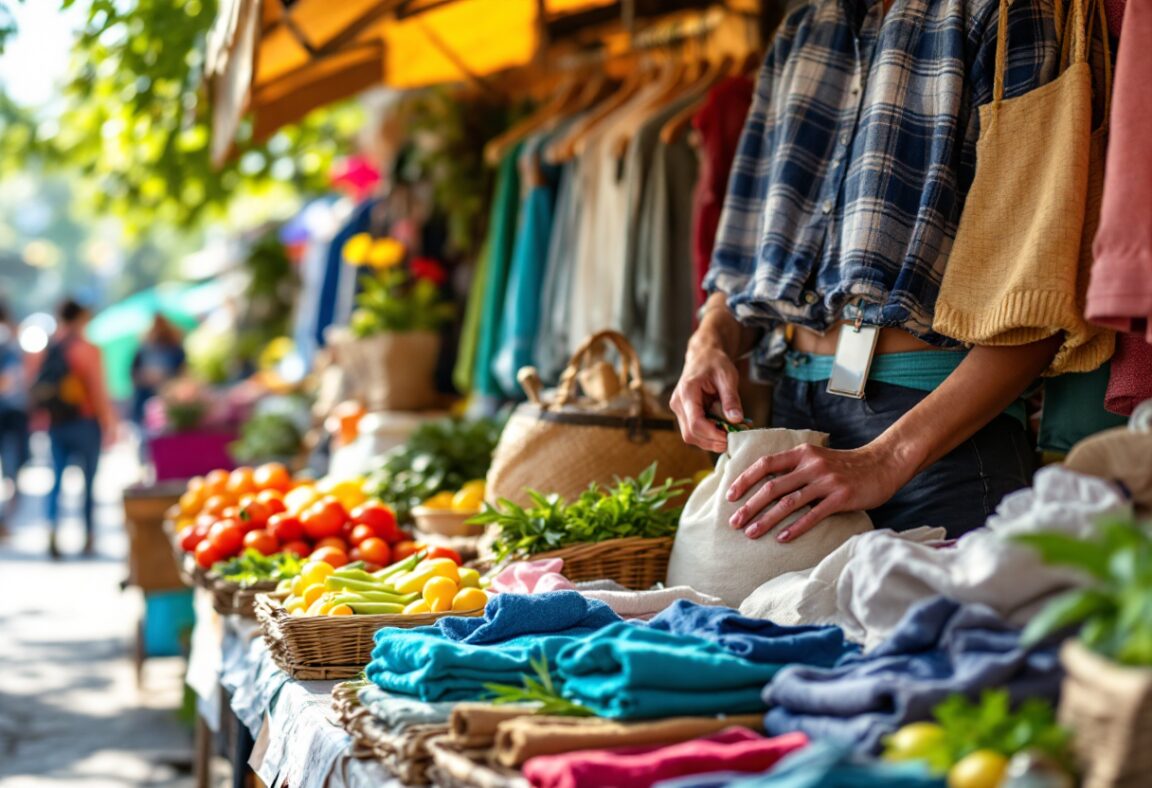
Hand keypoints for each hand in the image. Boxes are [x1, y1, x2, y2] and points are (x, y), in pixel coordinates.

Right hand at [670, 343, 743, 453]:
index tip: (729, 437)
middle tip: (731, 439)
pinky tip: (721, 430)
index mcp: (687, 391)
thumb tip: (736, 420)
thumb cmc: (715, 362)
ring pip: (691, 436)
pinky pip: (694, 431)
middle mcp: (678, 403)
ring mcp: (679, 410)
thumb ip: (731, 398)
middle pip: (690, 434)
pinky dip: (708, 435)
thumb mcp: (727, 376)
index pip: (695, 422)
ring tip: (728, 434)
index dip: (712, 434)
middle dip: (711, 441)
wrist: (703, 356)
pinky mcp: (684, 414)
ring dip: (710, 440)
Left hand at [725, 439, 914, 541]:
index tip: (730, 496)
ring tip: (751, 533)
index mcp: (802, 454)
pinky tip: (782, 539)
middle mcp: (811, 465)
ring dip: (766, 520)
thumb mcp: (817, 458)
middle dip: (750, 506)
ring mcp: (826, 481)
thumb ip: (795, 467)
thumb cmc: (845, 465)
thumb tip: (765, 483)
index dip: (745, 479)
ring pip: (788, 503)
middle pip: (772, 487)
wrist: (882, 464)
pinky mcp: (840, 497)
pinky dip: (795, 528)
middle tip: (734, 522)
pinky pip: (813, 515)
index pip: (766, 464)